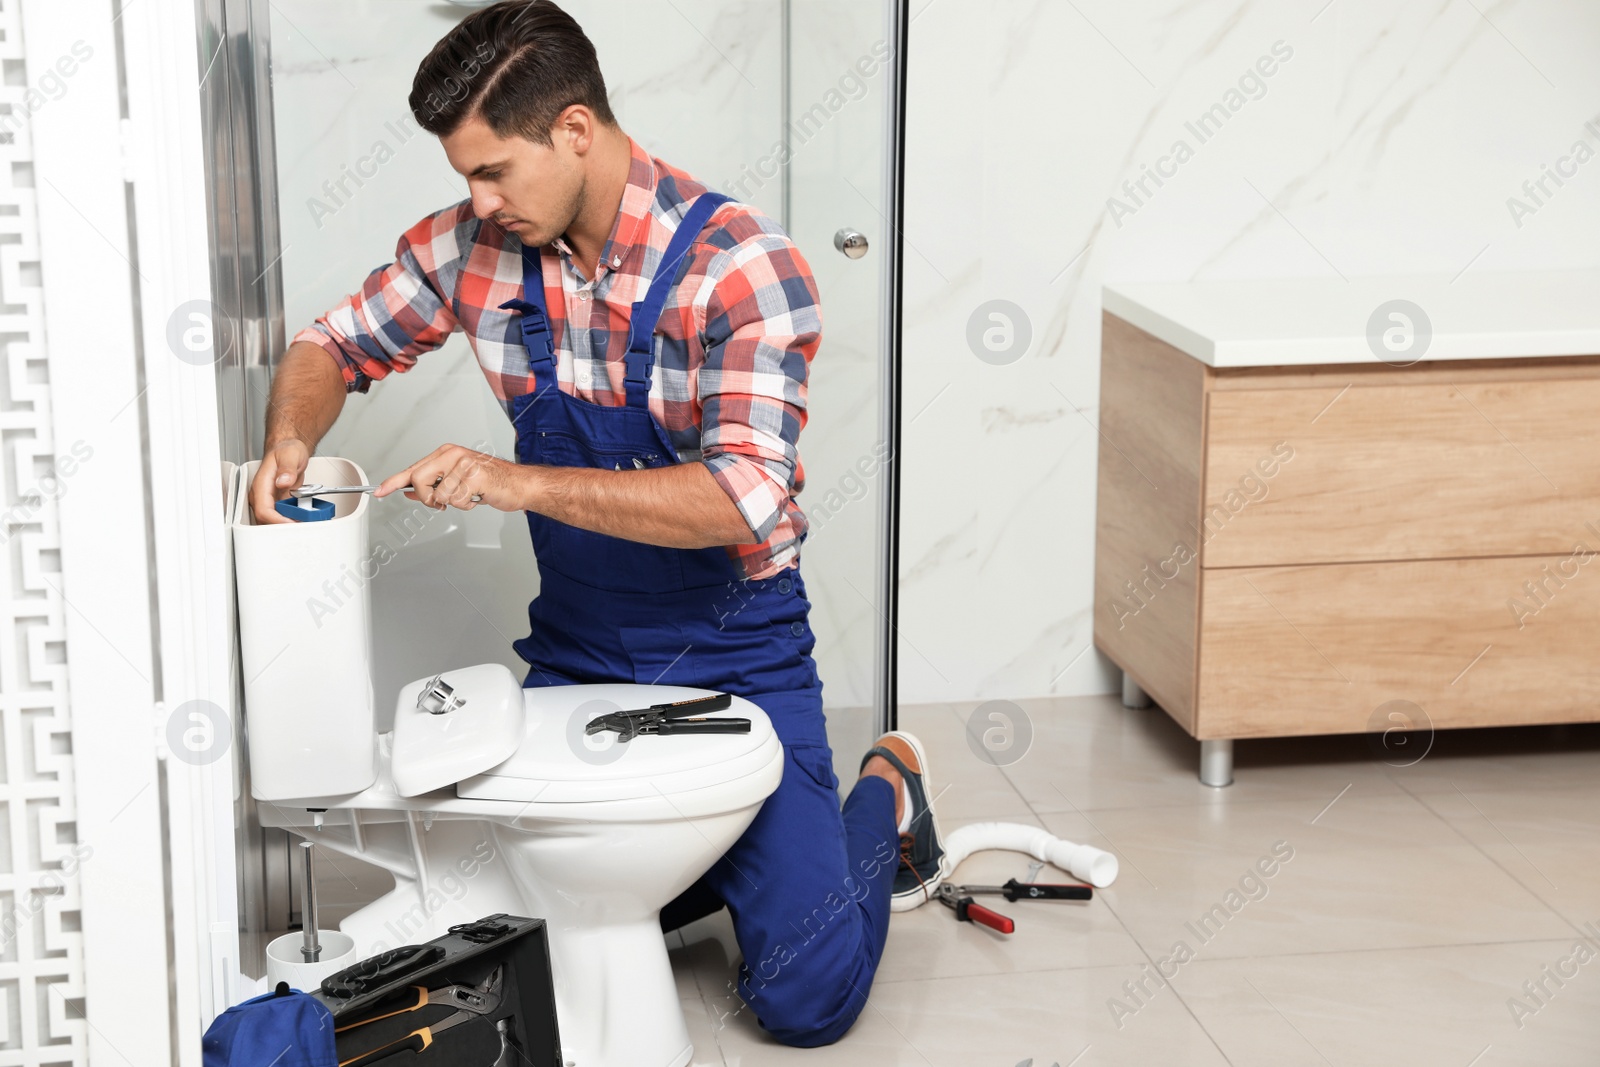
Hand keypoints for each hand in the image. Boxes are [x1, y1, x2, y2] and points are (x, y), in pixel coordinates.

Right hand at [250, 438, 311, 523]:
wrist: (288, 449)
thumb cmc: (286, 450)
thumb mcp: (290, 454)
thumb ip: (287, 468)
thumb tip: (283, 482)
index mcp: (261, 485)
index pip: (263, 510)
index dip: (277, 520)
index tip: (292, 522)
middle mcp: (262, 495)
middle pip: (266, 520)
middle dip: (284, 526)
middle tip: (304, 525)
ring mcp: (269, 501)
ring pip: (274, 522)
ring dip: (289, 525)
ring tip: (307, 521)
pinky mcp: (278, 503)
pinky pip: (283, 517)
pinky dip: (293, 520)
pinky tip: (305, 518)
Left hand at [375, 444, 524, 511]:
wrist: (519, 485)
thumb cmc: (491, 483)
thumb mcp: (457, 484)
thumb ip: (432, 486)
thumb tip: (408, 493)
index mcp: (445, 453)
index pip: (413, 468)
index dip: (393, 482)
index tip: (378, 492)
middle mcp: (452, 454)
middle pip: (418, 480)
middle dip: (427, 497)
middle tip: (441, 502)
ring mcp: (463, 463)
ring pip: (439, 495)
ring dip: (453, 503)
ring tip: (469, 496)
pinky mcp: (474, 475)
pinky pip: (456, 500)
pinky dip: (466, 505)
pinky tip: (477, 497)